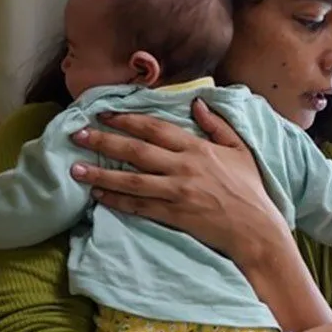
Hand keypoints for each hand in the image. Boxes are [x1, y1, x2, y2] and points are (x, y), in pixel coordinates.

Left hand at [68, 99, 286, 262]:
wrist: (256, 229)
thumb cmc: (250, 189)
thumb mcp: (239, 150)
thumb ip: (217, 125)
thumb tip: (197, 103)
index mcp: (197, 148)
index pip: (155, 128)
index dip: (127, 119)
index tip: (104, 114)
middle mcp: (183, 167)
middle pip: (135, 150)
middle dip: (103, 140)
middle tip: (77, 135)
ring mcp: (176, 192)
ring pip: (131, 179)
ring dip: (100, 173)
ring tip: (75, 169)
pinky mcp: (174, 214)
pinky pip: (139, 206)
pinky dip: (117, 200)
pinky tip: (98, 196)